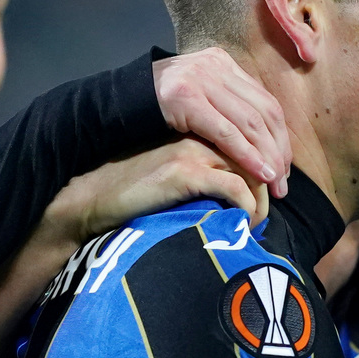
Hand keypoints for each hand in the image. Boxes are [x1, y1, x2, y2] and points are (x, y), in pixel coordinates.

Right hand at [42, 137, 267, 245]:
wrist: (89, 200)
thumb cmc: (133, 194)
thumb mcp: (177, 176)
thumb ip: (208, 172)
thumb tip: (247, 193)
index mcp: (199, 132)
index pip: (250, 144)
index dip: (267, 171)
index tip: (269, 199)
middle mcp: (199, 135)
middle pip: (257, 155)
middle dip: (269, 186)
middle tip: (266, 216)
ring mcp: (192, 151)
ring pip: (252, 169)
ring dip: (260, 201)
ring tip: (253, 225)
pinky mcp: (184, 172)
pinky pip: (235, 188)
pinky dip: (247, 209)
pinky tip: (242, 225)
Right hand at [154, 47, 290, 197]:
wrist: (104, 114)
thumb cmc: (153, 118)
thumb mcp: (195, 104)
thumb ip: (223, 107)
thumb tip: (262, 133)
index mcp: (220, 63)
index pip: (265, 101)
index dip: (280, 136)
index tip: (284, 166)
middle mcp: (213, 66)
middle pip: (264, 111)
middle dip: (278, 149)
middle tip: (284, 183)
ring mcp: (199, 81)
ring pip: (251, 122)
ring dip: (268, 156)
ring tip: (276, 184)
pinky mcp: (185, 102)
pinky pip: (226, 133)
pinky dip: (248, 155)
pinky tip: (260, 175)